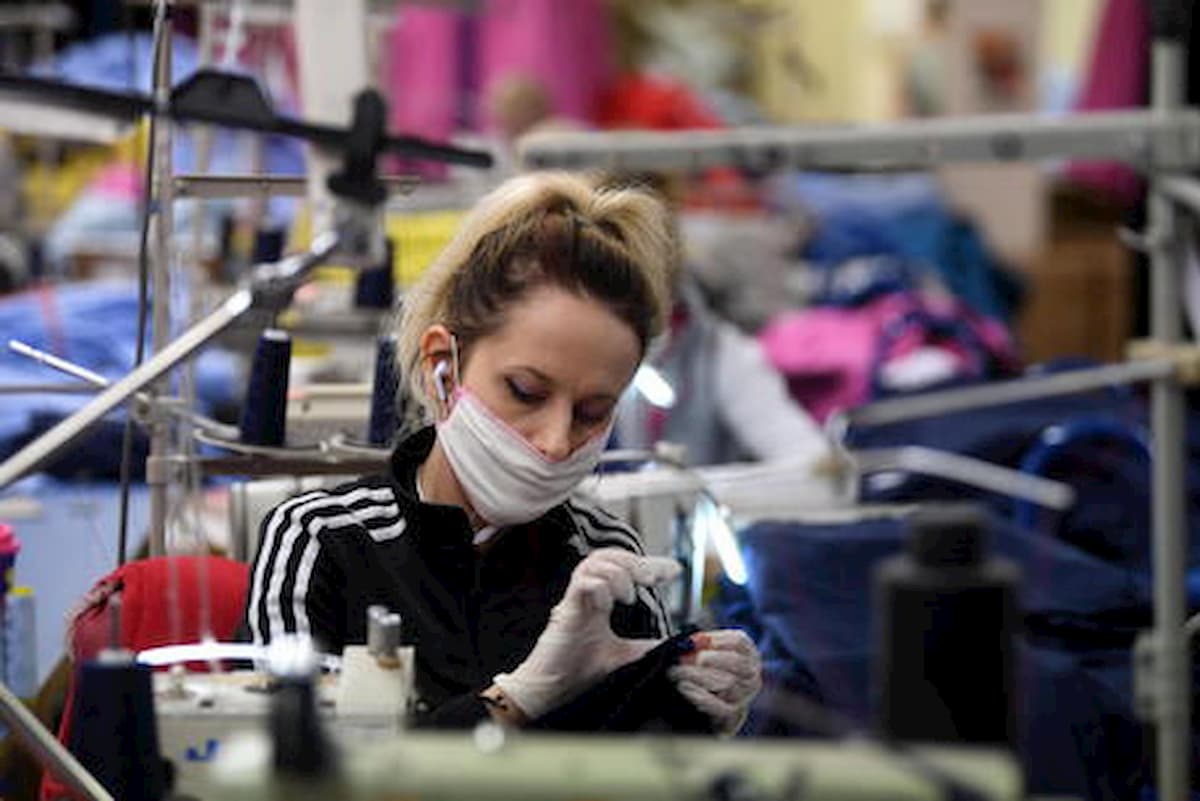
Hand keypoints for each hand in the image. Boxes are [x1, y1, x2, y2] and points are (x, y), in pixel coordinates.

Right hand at [493, 549, 680, 719]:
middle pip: (607, 555)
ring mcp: (575, 600)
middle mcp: (587, 595)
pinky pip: (584, 583)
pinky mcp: (566, 611)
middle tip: (653, 578)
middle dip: (635, 561)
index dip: (650, 563)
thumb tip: (675, 646)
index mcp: (600, 601)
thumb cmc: (579, 672)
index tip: (674, 570)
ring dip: (619, 573)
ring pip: (594, 561)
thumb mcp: (624, 657)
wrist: (550, 691)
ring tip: (629, 597)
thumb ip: (646, 647)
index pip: (623, 567)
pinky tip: (607, 606)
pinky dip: (601, 587)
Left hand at [669, 629, 761, 735]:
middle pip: (736, 662)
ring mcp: (745, 696)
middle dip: (708, 658)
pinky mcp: (733, 715)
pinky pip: (720, 706)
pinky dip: (700, 696)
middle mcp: (751, 675)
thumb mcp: (708, 651)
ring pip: (727, 683)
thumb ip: (701, 644)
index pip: (738, 642)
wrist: (713, 704)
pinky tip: (683, 686)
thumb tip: (692, 641)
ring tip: (676, 672)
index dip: (716, 640)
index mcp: (748, 654)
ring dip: (698, 675)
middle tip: (684, 658)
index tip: (695, 641)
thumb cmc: (709, 670)